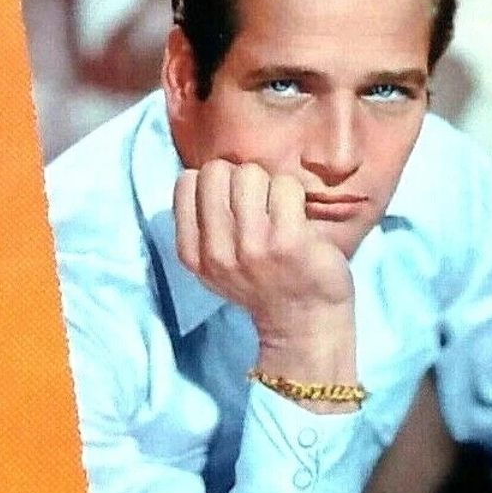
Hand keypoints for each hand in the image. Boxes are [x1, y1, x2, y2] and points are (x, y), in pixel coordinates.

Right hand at [173, 160, 356, 388]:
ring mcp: (252, 246)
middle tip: (261, 204)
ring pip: (251, 173)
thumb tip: (207, 169)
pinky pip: (286, 186)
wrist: (304, 323)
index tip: (234, 202)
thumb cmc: (265, 283)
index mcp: (193, 253)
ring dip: (270, 184)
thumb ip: (205, 223)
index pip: (187, 181)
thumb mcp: (218, 262)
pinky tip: (299, 219)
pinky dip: (296, 194)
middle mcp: (216, 251)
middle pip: (217, 171)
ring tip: (281, 211)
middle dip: (241, 178)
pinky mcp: (288, 241)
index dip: (215, 182)